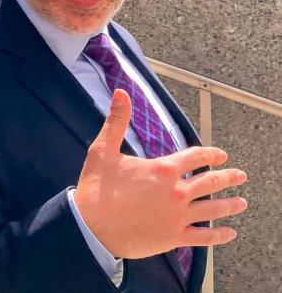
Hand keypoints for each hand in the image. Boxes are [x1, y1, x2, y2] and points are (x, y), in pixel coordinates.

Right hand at [74, 89, 247, 258]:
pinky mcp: (174, 237)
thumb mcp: (103, 150)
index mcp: (163, 169)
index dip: (211, 154)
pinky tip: (229, 232)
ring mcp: (177, 216)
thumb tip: (121, 93)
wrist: (89, 226)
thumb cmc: (95, 188)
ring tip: (241, 202)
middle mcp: (176, 192)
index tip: (221, 155)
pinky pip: (204, 237)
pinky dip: (219, 235)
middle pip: (210, 182)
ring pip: (213, 209)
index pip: (196, 157)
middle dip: (228, 177)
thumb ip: (116, 121)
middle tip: (240, 176)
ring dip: (230, 204)